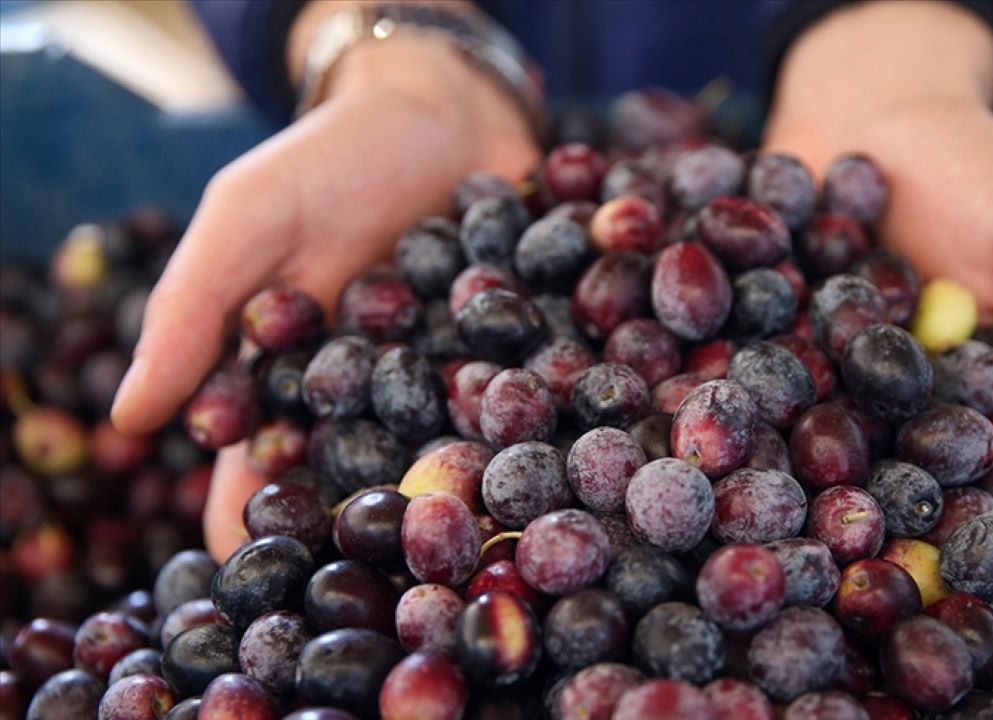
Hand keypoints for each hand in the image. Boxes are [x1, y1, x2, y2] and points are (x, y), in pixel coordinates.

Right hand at [111, 31, 539, 560]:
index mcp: (295, 378)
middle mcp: (375, 397)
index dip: (259, 508)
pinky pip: (530, 395)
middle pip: (362, 477)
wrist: (441, 108)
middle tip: (371, 566)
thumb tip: (128, 417)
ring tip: (462, 530)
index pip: (266, 461)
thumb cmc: (327, 159)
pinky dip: (538, 417)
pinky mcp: (522, 355)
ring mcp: (452, 380)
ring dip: (456, 488)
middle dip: (365, 519)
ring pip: (448, 453)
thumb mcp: (248, 219)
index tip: (260, 551)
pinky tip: (548, 451)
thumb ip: (194, 310)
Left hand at [764, 2, 992, 506]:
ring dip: (793, 459)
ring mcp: (816, 372)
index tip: (980, 537)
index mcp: (965, 398)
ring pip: (807, 435)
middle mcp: (887, 401)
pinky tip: (711, 404)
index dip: (982, 510)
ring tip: (785, 485)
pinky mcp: (755, 336)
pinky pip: (738, 369)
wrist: (877, 102)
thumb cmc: (979, 176)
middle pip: (886, 471)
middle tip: (869, 530)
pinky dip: (727, 383)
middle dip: (878, 499)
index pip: (977, 472)